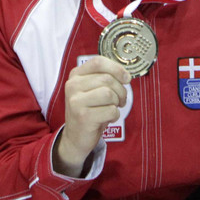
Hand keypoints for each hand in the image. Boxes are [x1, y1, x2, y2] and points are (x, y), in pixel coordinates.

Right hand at [53, 57, 129, 176]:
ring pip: (109, 94)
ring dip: (117, 102)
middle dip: (121, 90)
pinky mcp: (83, 117)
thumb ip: (105, 78)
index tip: (127, 78)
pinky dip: (115, 115)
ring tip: (113, 108)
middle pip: (107, 79)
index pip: (98, 62)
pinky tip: (108, 118)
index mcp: (76, 75)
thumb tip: (126, 75)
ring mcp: (76, 101)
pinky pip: (110, 110)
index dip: (116, 68)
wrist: (76, 138)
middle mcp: (73, 86)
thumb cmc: (90, 111)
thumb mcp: (93, 90)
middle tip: (121, 100)